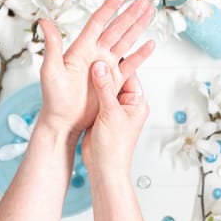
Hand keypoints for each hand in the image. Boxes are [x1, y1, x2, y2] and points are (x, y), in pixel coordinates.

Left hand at [38, 0, 153, 135]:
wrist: (64, 120)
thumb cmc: (54, 98)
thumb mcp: (50, 71)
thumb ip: (52, 46)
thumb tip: (44, 21)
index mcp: (81, 49)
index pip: (98, 23)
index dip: (110, 8)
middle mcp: (96, 54)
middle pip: (116, 29)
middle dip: (130, 15)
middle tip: (143, 2)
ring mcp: (106, 66)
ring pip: (125, 43)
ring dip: (137, 29)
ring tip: (148, 15)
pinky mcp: (114, 79)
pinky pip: (130, 64)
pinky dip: (140, 55)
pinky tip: (149, 45)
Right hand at [82, 60, 148, 177]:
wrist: (104, 168)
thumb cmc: (115, 148)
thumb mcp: (110, 113)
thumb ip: (105, 89)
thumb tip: (101, 67)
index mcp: (137, 103)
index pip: (129, 75)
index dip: (118, 63)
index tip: (106, 52)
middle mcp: (127, 104)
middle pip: (117, 80)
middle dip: (106, 70)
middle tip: (94, 57)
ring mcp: (114, 109)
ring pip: (105, 88)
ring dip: (97, 80)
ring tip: (86, 67)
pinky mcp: (102, 114)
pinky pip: (97, 97)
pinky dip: (91, 90)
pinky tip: (83, 82)